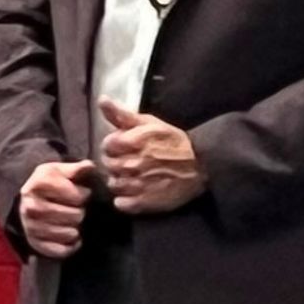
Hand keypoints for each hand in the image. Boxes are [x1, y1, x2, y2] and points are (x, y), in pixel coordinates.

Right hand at [18, 158, 92, 257]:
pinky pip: (64, 251)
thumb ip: (76, 168)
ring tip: (70, 221)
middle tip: (74, 208)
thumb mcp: (58, 171)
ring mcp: (32, 227)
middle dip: (80, 212)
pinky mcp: (35, 244)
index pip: (77, 196)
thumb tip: (90, 166)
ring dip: (76, 228)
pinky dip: (71, 245)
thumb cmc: (47, 185)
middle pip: (76, 216)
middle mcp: (32, 207)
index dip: (83, 194)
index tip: (79, 193)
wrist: (25, 201)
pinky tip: (70, 236)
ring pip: (71, 234)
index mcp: (38, 185)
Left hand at [96, 100, 205, 215]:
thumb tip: (102, 100)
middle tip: (131, 161)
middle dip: (116, 162)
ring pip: (113, 185)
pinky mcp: (143, 203)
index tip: (124, 146)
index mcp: (131, 142)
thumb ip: (122, 114)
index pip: (106, 145)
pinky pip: (120, 204)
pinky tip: (136, 192)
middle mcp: (131, 164)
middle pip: (108, 165)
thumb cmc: (173, 142)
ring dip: (120, 181)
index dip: (114, 145)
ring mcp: (136, 185)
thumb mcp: (150, 122)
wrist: (201, 166)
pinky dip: (125, 200)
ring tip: (134, 177)